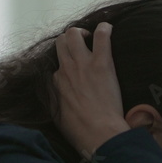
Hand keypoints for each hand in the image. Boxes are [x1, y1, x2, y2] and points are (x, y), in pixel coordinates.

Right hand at [52, 22, 130, 158]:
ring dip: (82, 32)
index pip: (56, 65)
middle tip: (82, 47)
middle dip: (69, 41)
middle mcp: (65, 70)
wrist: (98, 133)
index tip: (74, 72)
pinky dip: (105, 29)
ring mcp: (82, 64)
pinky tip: (108, 30)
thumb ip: (53, 101)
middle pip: (60, 42)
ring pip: (73, 34)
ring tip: (91, 38)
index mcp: (54, 83)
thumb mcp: (56, 117)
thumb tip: (54, 97)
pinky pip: (101, 36)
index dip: (65, 66)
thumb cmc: (79, 131)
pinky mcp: (101, 63)